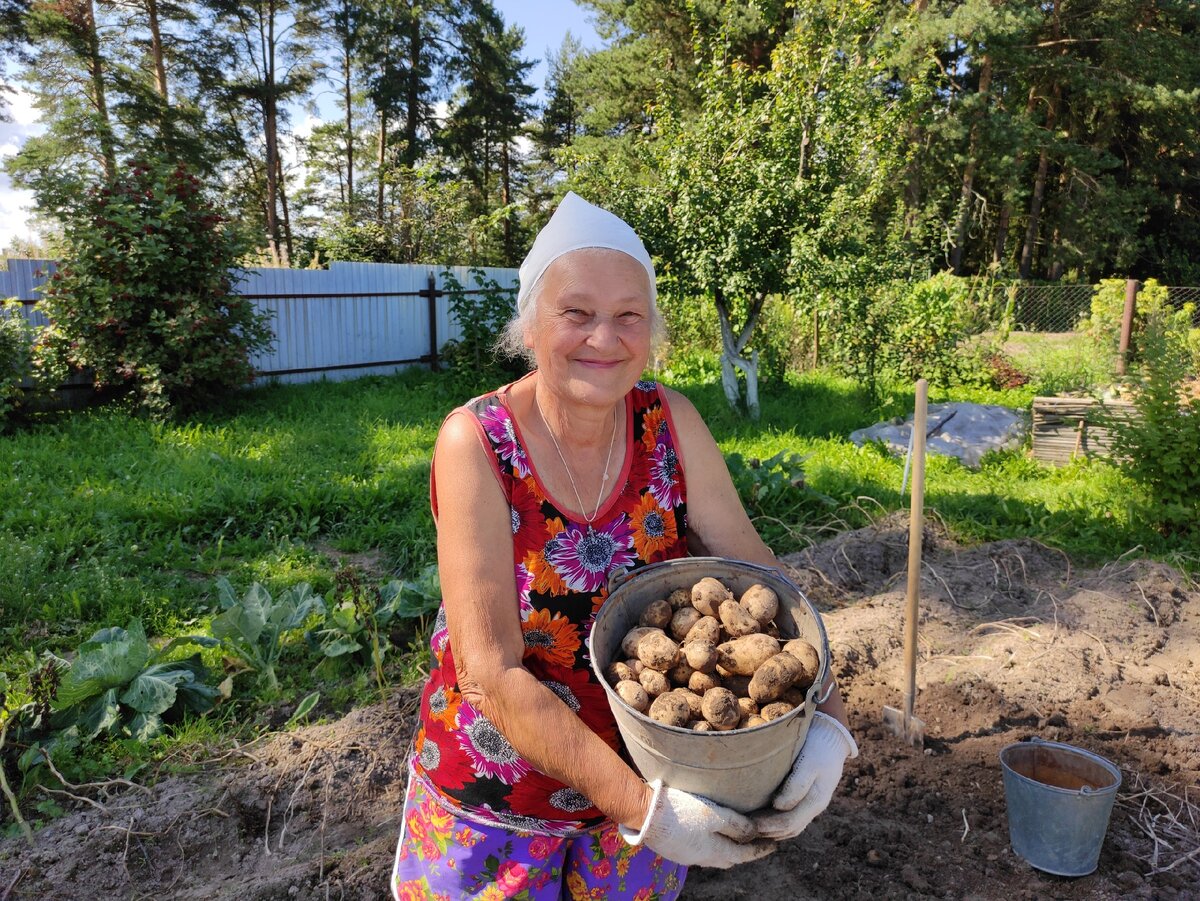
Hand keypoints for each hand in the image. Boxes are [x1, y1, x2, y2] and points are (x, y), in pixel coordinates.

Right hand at [619, 781, 775, 867]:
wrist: (645, 815)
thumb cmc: (681, 812)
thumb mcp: (714, 814)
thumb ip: (736, 825)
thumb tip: (755, 833)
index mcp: (716, 852)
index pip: (745, 854)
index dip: (761, 849)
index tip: (774, 845)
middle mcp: (703, 858)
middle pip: (730, 859)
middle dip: (744, 851)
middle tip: (756, 842)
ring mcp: (687, 855)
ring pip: (714, 856)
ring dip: (726, 848)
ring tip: (733, 838)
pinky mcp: (675, 848)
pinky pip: (700, 850)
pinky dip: (710, 845)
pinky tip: (707, 835)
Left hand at [753, 712, 857, 839]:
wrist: (831, 737)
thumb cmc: (818, 747)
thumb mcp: (809, 763)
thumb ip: (797, 785)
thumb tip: (778, 806)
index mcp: (816, 800)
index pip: (790, 822)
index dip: (769, 826)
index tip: (748, 822)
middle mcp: (815, 807)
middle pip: (789, 829)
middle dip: (766, 830)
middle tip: (744, 828)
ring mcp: (812, 804)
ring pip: (792, 828)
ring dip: (772, 831)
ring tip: (751, 827)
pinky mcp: (808, 798)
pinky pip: (794, 820)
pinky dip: (779, 826)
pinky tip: (764, 822)